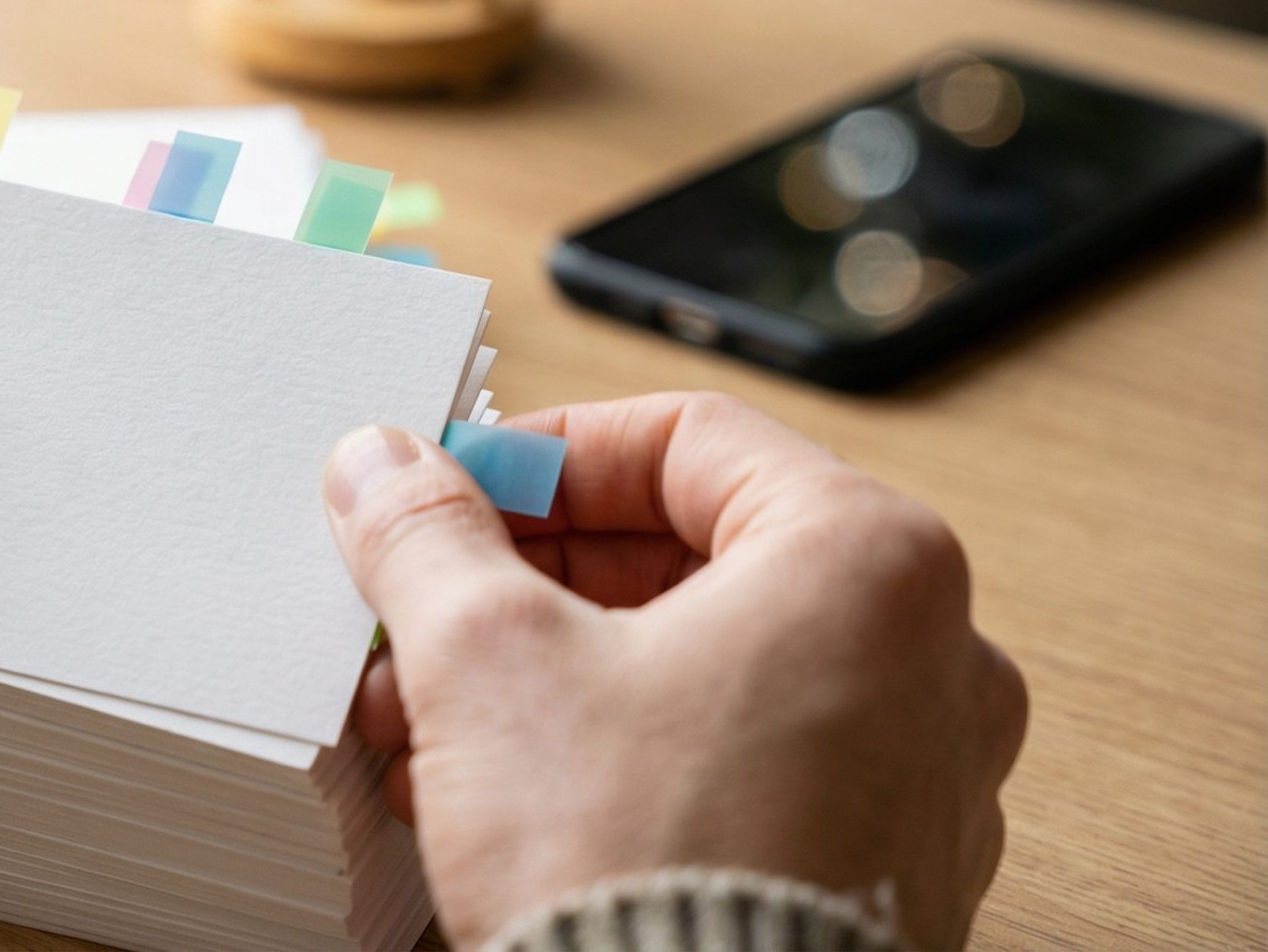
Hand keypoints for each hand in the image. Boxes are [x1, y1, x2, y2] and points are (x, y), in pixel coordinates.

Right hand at [323, 393, 1025, 948]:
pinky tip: (504, 793)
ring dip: (559, 671)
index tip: (455, 489)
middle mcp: (933, 661)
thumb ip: (427, 533)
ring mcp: (919, 780)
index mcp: (870, 563)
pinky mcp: (880, 877)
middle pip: (699, 556)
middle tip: (428, 602)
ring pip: (709, 670)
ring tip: (432, 713)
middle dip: (533, 580)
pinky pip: (740, 770)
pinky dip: (624, 758)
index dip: (544, 455)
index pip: (687, 440)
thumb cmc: (633, 867)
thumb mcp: (484, 657)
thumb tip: (384, 466)